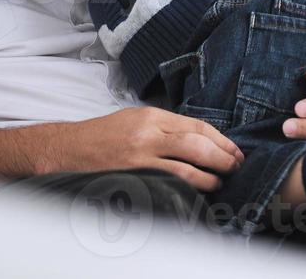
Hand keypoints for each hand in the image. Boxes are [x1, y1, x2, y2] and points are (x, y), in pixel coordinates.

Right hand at [45, 107, 244, 191]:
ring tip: (220, 181)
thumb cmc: (103, 135)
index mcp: (150, 115)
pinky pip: (170, 182)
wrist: (70, 148)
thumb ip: (164, 126)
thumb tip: (198, 139)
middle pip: (198, 143)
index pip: (196, 126)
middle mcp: (148, 132)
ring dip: (211, 176)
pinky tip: (199, 190)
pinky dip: (190, 188)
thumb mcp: (134, 119)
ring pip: (188, 166)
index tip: (234, 150)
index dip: (221, 140)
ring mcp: (141, 155)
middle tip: (235, 166)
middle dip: (223, 157)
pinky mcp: (135, 175)